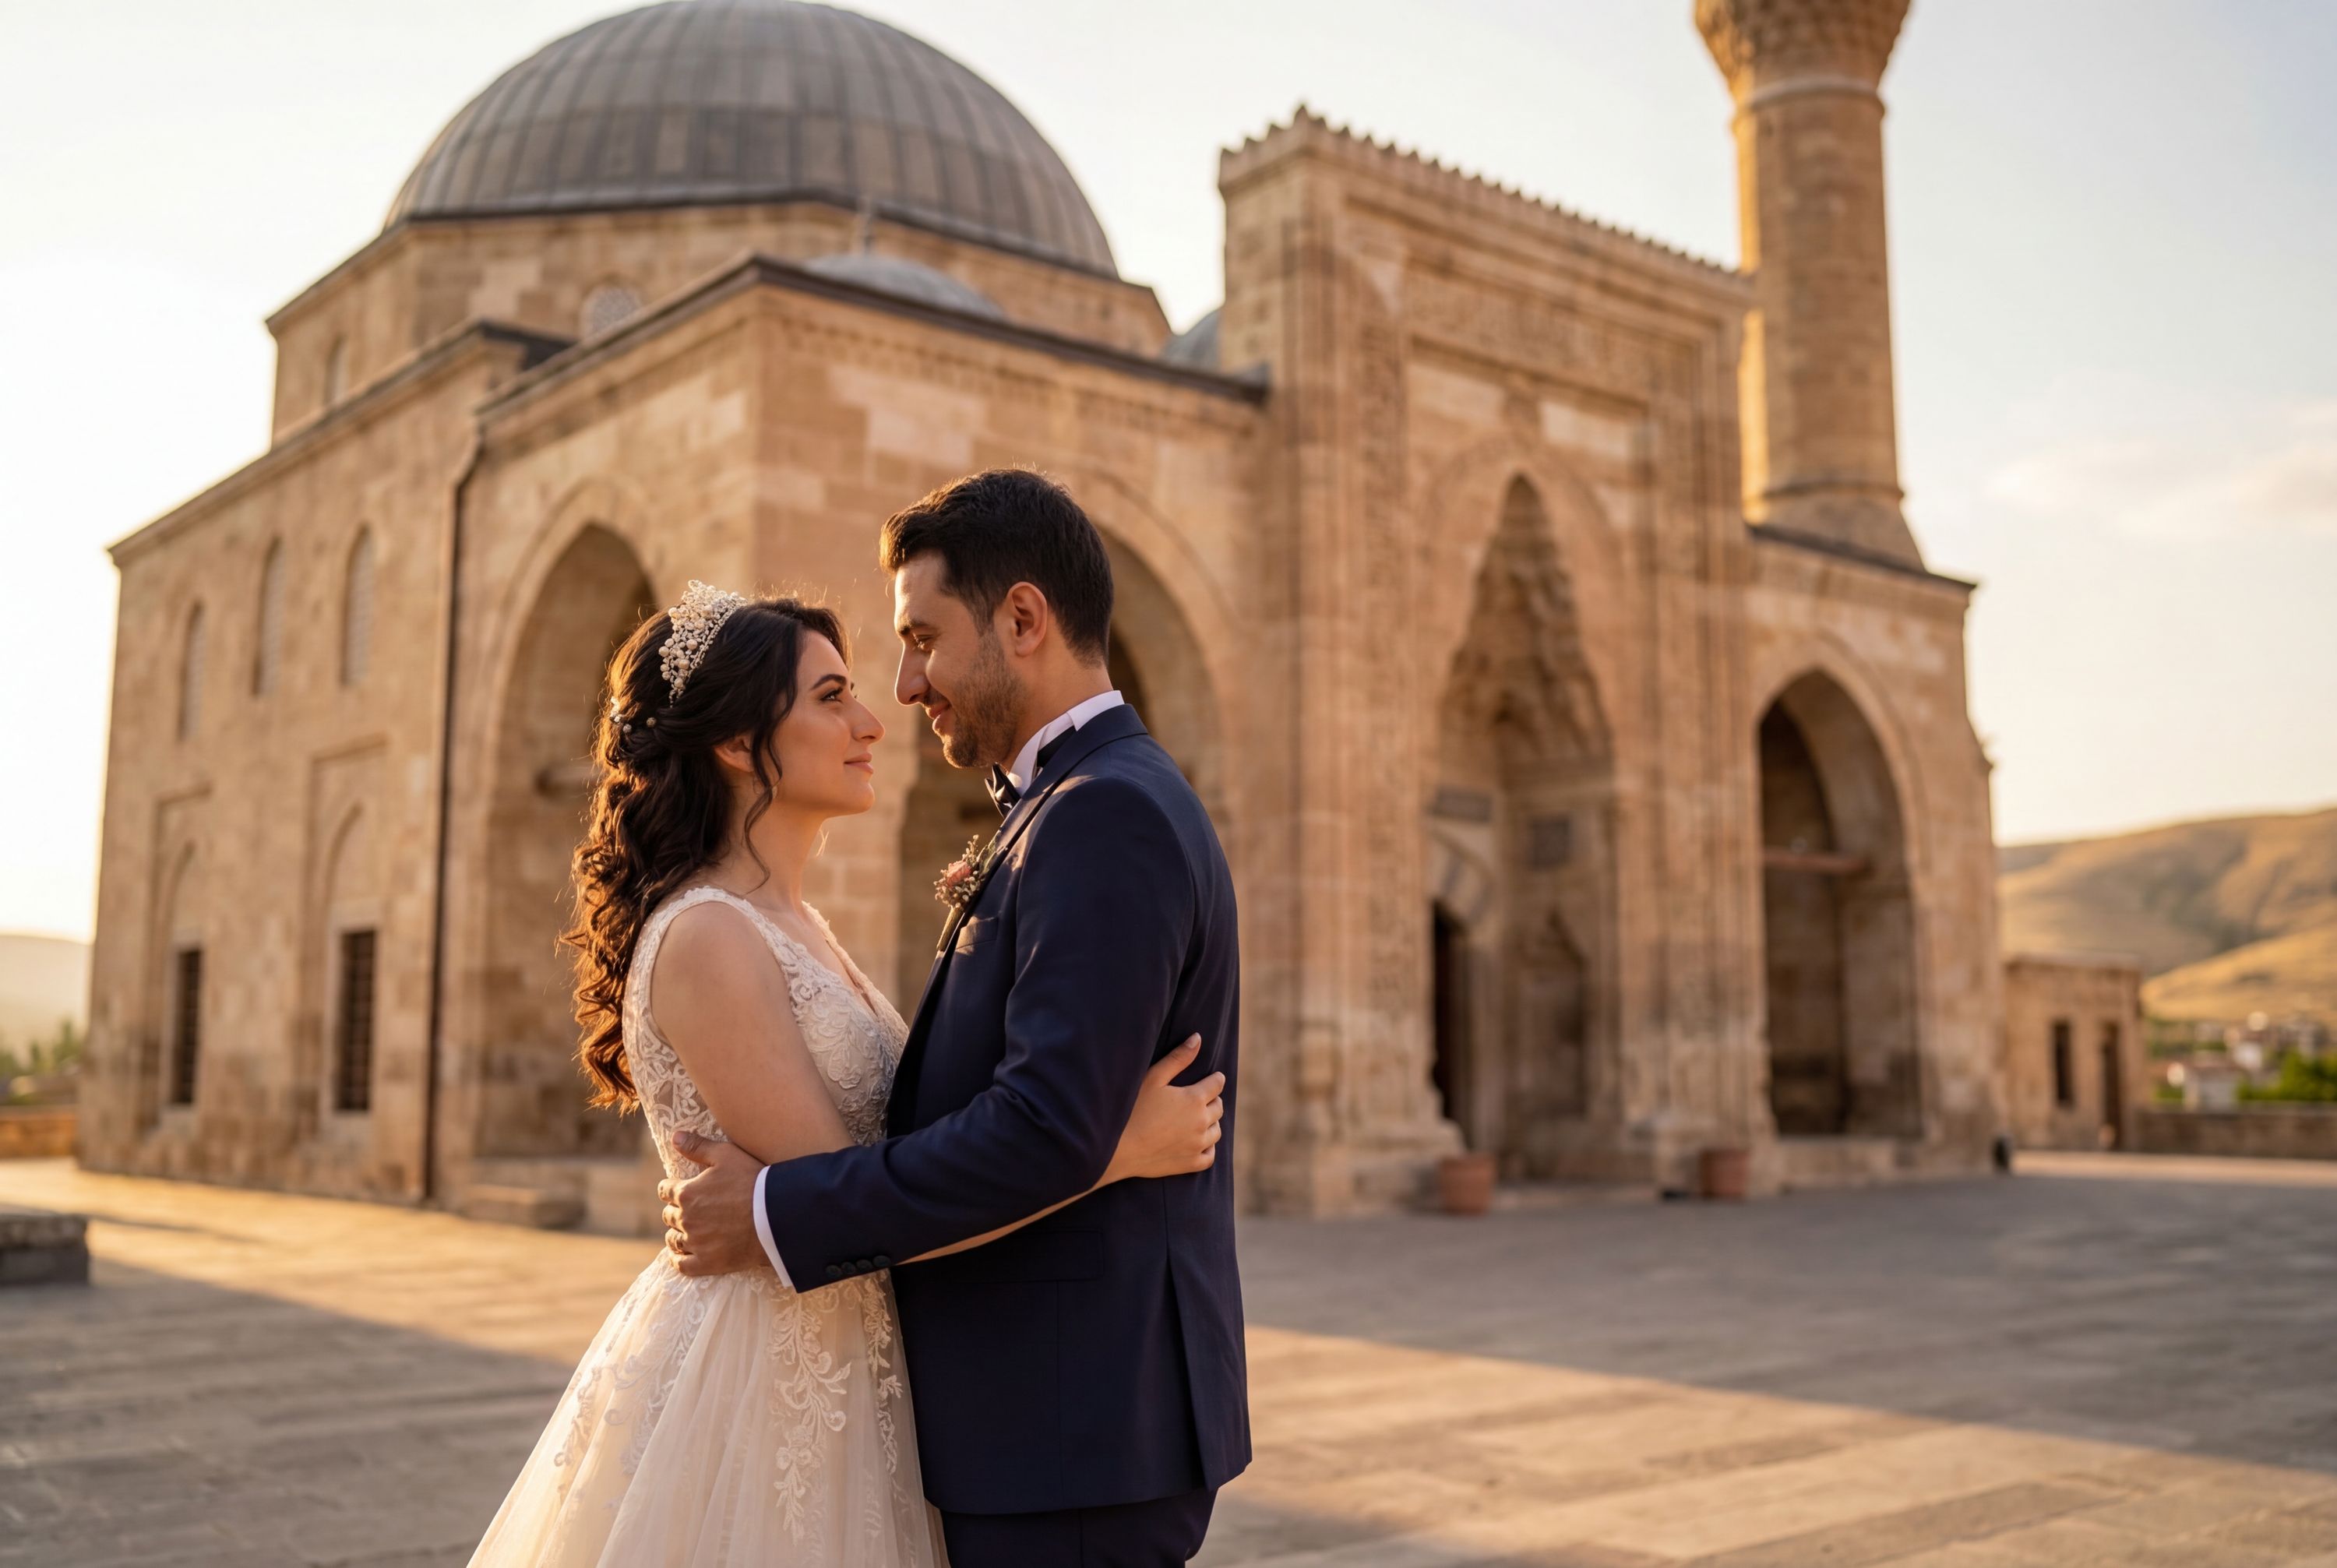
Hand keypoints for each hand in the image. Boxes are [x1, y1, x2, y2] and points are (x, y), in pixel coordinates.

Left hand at [657, 1130, 770, 1277]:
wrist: (775, 1216)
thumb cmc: (753, 1180)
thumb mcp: (727, 1154)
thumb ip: (698, 1146)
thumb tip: (674, 1136)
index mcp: (686, 1193)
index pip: (665, 1190)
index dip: (672, 1188)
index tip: (679, 1189)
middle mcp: (686, 1218)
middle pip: (668, 1215)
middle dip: (676, 1210)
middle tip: (690, 1209)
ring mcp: (696, 1242)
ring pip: (673, 1239)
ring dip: (676, 1233)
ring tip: (686, 1231)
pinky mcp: (707, 1262)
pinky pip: (681, 1265)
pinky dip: (678, 1259)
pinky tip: (681, 1255)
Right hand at [1104, 1036, 1223, 1183]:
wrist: (1115, 1149)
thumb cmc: (1131, 1110)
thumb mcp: (1153, 1078)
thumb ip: (1178, 1058)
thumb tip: (1198, 1038)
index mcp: (1194, 1099)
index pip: (1217, 1084)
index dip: (1215, 1079)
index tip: (1213, 1078)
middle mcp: (1202, 1122)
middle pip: (1219, 1107)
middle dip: (1212, 1099)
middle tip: (1200, 1098)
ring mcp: (1197, 1145)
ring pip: (1216, 1131)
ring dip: (1211, 1123)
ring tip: (1197, 1119)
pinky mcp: (1190, 1164)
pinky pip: (1210, 1156)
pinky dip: (1207, 1148)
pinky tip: (1197, 1142)